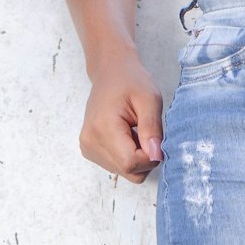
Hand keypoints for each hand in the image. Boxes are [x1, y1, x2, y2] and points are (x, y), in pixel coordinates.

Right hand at [79, 54, 163, 184]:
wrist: (110, 73)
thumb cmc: (131, 81)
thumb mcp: (150, 99)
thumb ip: (152, 128)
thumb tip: (155, 156)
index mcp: (103, 128)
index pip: (130, 163)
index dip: (150, 157)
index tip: (156, 139)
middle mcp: (90, 142)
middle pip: (128, 171)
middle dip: (145, 158)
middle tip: (147, 133)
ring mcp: (88, 147)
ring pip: (124, 171)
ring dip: (137, 156)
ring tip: (135, 130)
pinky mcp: (89, 150)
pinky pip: (117, 166)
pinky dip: (127, 154)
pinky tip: (127, 135)